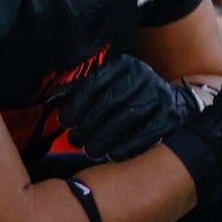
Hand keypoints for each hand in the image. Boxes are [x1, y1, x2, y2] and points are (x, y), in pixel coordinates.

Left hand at [53, 52, 192, 160]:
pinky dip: (130, 145)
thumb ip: (76, 92)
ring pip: (129, 116)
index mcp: (123, 65)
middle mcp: (143, 75)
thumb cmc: (126, 96)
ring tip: (91, 151)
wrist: (171, 102)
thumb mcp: (103, 87)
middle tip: (75, 141)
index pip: (95, 83)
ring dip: (106, 137)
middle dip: (89, 124)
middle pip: (110, 100)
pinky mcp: (172, 115)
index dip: (76, 103)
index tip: (64, 122)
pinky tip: (114, 155)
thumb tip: (49, 102)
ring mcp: (160, 95)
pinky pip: (149, 132)